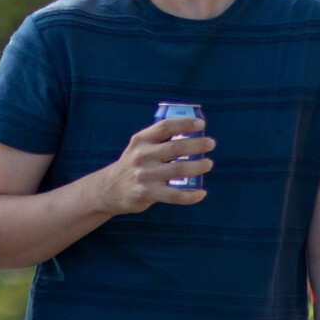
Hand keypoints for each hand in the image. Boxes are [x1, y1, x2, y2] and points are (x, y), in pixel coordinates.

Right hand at [94, 117, 212, 215]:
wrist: (108, 189)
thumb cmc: (131, 165)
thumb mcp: (138, 147)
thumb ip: (158, 140)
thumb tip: (191, 133)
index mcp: (141, 140)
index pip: (166, 127)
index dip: (185, 124)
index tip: (201, 124)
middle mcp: (142, 156)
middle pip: (176, 147)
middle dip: (198, 144)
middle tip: (211, 143)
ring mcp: (145, 175)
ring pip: (179, 170)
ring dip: (198, 166)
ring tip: (208, 164)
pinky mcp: (147, 193)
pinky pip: (175, 195)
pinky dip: (191, 196)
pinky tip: (201, 193)